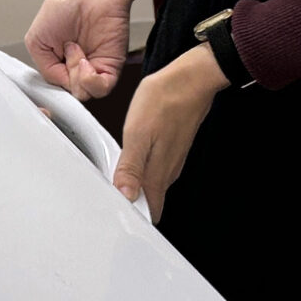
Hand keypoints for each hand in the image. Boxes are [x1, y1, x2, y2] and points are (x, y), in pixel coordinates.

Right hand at [25, 0, 140, 99]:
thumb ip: (44, 67)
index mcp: (57, 63)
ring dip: (77, 78)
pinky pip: (101, 88)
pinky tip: (84, 62)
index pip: (54, 89)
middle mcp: (76, 68)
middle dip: (65, 79)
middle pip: (70, 94)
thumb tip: (59, 84)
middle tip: (65, 56)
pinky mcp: (111, 66)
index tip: (52, 71)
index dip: (53, 84)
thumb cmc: (66, 4)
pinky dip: (90, 80)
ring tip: (75, 53)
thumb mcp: (36, 39)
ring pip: (85, 94)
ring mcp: (94, 68)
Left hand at [113, 43, 226, 221]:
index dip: (133, 220)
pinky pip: (155, 169)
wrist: (191, 79)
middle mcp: (168, 171)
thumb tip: (126, 196)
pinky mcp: (172, 148)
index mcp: (158, 173)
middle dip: (132, 208)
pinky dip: (142, 173)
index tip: (116, 221)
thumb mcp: (138, 134)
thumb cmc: (165, 100)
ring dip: (136, 190)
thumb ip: (131, 168)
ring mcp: (172, 160)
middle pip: (151, 202)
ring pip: (153, 186)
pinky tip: (131, 165)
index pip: (150, 211)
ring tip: (115, 189)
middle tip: (110, 207)